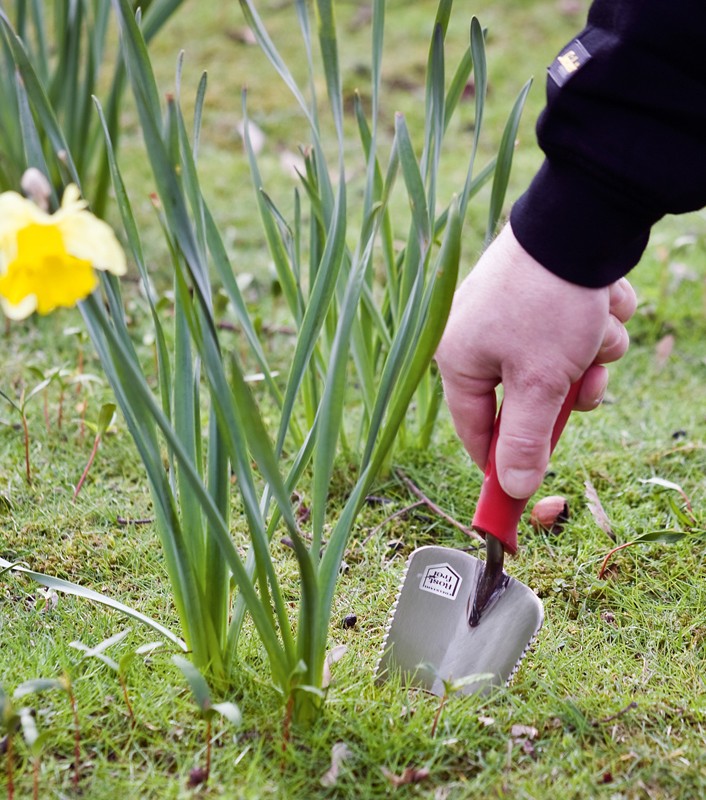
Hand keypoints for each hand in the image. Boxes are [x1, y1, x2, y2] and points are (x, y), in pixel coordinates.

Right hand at [435, 223, 636, 498]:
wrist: (581, 219)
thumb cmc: (547, 305)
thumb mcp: (538, 382)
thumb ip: (524, 439)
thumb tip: (513, 486)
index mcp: (460, 357)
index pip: (473, 430)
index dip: (499, 462)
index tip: (521, 490)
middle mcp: (480, 336)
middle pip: (526, 400)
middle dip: (565, 395)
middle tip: (584, 387)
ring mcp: (514, 315)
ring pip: (560, 369)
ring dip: (590, 360)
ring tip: (599, 332)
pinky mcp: (545, 297)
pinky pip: (574, 336)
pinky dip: (596, 329)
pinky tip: (602, 304)